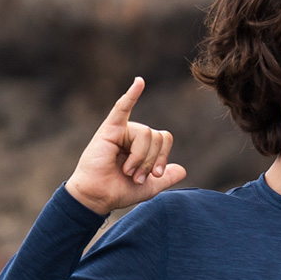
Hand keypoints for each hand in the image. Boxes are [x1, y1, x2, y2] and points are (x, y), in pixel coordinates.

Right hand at [66, 77, 185, 215]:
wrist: (98, 197)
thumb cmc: (118, 190)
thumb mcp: (149, 187)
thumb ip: (166, 178)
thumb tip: (182, 170)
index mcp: (142, 144)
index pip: (164, 138)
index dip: (163, 157)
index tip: (156, 175)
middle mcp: (132, 134)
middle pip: (157, 136)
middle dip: (151, 160)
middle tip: (136, 176)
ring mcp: (121, 130)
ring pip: (146, 134)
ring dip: (139, 158)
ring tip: (126, 170)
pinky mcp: (110, 129)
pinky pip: (122, 108)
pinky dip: (131, 95)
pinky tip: (139, 82)